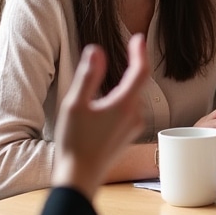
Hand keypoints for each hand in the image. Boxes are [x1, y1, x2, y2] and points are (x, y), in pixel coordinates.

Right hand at [52, 34, 149, 199]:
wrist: (80, 176)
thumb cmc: (75, 142)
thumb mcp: (75, 105)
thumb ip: (88, 76)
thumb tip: (96, 50)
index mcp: (124, 105)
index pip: (140, 71)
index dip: (140, 52)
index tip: (138, 38)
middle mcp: (135, 115)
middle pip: (136, 84)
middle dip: (130, 68)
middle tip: (125, 52)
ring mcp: (134, 127)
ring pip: (131, 98)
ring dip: (121, 88)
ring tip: (105, 88)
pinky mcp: (129, 135)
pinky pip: (128, 111)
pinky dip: (119, 102)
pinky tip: (102, 109)